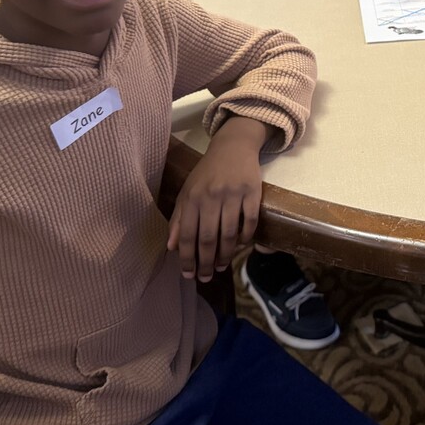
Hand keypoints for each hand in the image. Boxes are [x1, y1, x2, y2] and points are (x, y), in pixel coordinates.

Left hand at [167, 115, 265, 281]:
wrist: (233, 147)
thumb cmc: (207, 173)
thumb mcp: (187, 192)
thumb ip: (179, 219)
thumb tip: (171, 247)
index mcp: (192, 198)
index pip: (188, 235)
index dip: (187, 258)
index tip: (188, 275)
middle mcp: (211, 197)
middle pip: (208, 238)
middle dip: (205, 262)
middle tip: (205, 278)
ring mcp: (233, 194)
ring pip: (229, 233)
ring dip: (225, 254)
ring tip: (221, 267)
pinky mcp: (252, 191)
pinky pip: (250, 220)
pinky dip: (246, 236)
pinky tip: (241, 246)